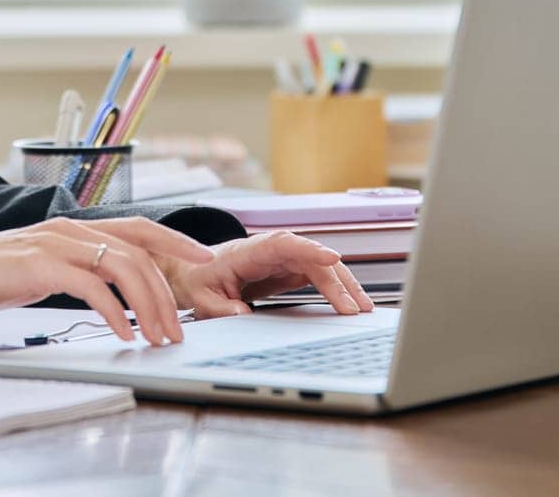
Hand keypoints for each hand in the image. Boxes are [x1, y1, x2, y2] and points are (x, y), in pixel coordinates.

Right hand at [0, 216, 213, 345]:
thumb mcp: (42, 268)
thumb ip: (75, 271)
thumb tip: (111, 294)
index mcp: (74, 227)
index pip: (138, 228)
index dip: (175, 241)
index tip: (205, 258)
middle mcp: (70, 229)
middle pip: (139, 251)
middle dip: (169, 291)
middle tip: (180, 328)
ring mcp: (56, 243)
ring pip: (124, 267)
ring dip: (149, 306)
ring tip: (158, 337)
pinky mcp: (41, 265)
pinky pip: (93, 287)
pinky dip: (115, 312)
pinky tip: (123, 333)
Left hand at [162, 230, 375, 317]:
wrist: (195, 272)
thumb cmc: (198, 279)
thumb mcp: (201, 297)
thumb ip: (220, 306)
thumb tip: (243, 313)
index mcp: (249, 251)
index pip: (284, 244)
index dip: (309, 249)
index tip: (332, 258)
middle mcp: (271, 251)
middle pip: (310, 258)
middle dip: (336, 280)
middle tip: (353, 308)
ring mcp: (283, 259)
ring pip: (319, 266)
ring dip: (343, 284)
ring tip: (363, 308)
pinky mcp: (289, 270)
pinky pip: (318, 275)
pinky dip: (336, 289)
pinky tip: (351, 304)